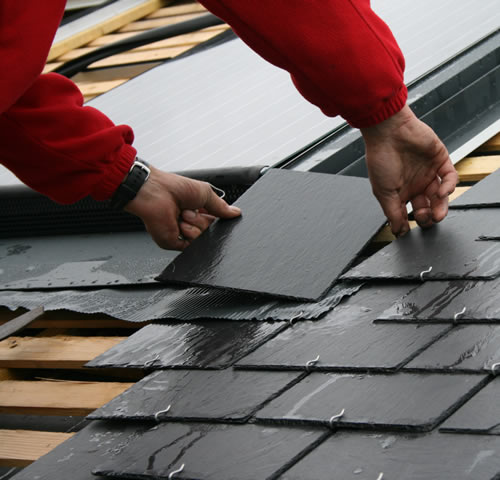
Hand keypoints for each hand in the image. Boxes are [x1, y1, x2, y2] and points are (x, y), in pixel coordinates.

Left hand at [124, 166, 240, 249]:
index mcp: (197, 210)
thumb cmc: (173, 187)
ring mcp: (181, 233)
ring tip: (182, 215)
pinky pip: (190, 247)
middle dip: (203, 220)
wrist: (154, 193)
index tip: (217, 213)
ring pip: (201, 239)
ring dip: (195, 226)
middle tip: (191, 209)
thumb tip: (236, 213)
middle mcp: (190, 222)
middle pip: (210, 231)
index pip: (215, 221)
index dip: (217, 218)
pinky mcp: (173, 242)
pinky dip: (188, 235)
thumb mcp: (205, 193)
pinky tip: (180, 224)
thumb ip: (220, 206)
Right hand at [361, 104, 457, 236]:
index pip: (409, 213)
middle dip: (428, 217)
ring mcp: (428, 173)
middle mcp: (415, 184)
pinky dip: (449, 187)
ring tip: (438, 214)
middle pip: (428, 207)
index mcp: (400, 192)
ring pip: (441, 195)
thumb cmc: (380, 158)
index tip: (410, 229)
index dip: (412, 222)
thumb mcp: (383, 192)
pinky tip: (441, 192)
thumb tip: (398, 232)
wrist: (388, 132)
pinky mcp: (440, 161)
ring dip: (441, 207)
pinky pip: (450, 177)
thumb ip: (392, 213)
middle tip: (426, 219)